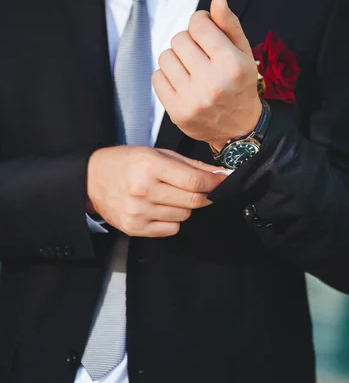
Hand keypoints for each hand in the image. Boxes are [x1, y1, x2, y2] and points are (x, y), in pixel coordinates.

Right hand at [86, 146, 229, 237]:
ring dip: (185, 206)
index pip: (194, 180)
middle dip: (204, 195)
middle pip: (192, 200)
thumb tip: (219, 174)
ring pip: (184, 215)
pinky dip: (172, 219)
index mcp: (149, 166)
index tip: (223, 181)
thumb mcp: (156, 154)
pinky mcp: (135, 227)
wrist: (92, 179)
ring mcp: (138, 211)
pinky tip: (160, 207)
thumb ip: (190, 165)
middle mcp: (143, 190)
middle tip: (201, 189)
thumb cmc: (126, 162)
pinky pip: (171, 229)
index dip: (214, 182)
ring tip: (169, 194)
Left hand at [152, 0, 261, 149]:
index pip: (198, 24)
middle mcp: (212, 83)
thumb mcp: (243, 52)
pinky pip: (157, 78)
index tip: (205, 31)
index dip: (200, 22)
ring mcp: (193, 100)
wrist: (239, 128)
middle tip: (200, 55)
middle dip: (188, 42)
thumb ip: (229, 24)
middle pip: (179, 39)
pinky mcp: (177, 112)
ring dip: (176, 59)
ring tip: (191, 69)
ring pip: (165, 57)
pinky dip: (167, 77)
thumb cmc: (239, 83)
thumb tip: (216, 0)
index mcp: (231, 64)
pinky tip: (182, 83)